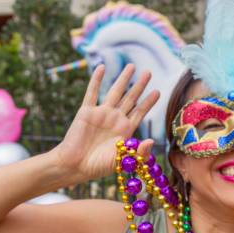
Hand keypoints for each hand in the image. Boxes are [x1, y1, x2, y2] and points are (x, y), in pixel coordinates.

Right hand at [52, 64, 158, 182]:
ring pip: (115, 92)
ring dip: (123, 79)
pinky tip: (101, 68)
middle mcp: (115, 119)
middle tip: (148, 72)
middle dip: (139, 85)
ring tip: (132, 66)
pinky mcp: (86, 112)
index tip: (158, 91)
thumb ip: (138, 151)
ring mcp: (101, 114)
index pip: (140, 112)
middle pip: (130, 98)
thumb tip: (151, 141)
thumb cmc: (98, 166)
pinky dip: (96, 80)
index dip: (148, 102)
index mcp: (125, 130)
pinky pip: (92, 93)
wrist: (75, 166)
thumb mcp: (122, 160)